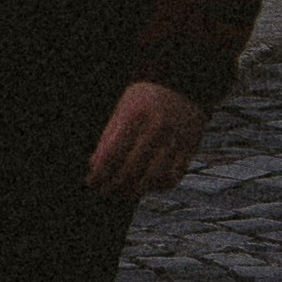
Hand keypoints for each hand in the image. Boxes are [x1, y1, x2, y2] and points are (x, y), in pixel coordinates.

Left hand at [86, 80, 203, 198]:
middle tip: (104, 192)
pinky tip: (147, 187)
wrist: (186, 86)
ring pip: (154, 175)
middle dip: (115, 184)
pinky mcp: (190, 148)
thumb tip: (94, 164)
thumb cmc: (147, 98)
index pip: (114, 152)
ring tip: (124, 195)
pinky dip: (159, 186)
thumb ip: (110, 134)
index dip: (101, 172)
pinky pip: (174, 175)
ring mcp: (176, 139)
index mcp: (136, 115)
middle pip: (133, 167)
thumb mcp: (124, 107)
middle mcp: (158, 128)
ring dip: (137, 190)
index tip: (91, 181)